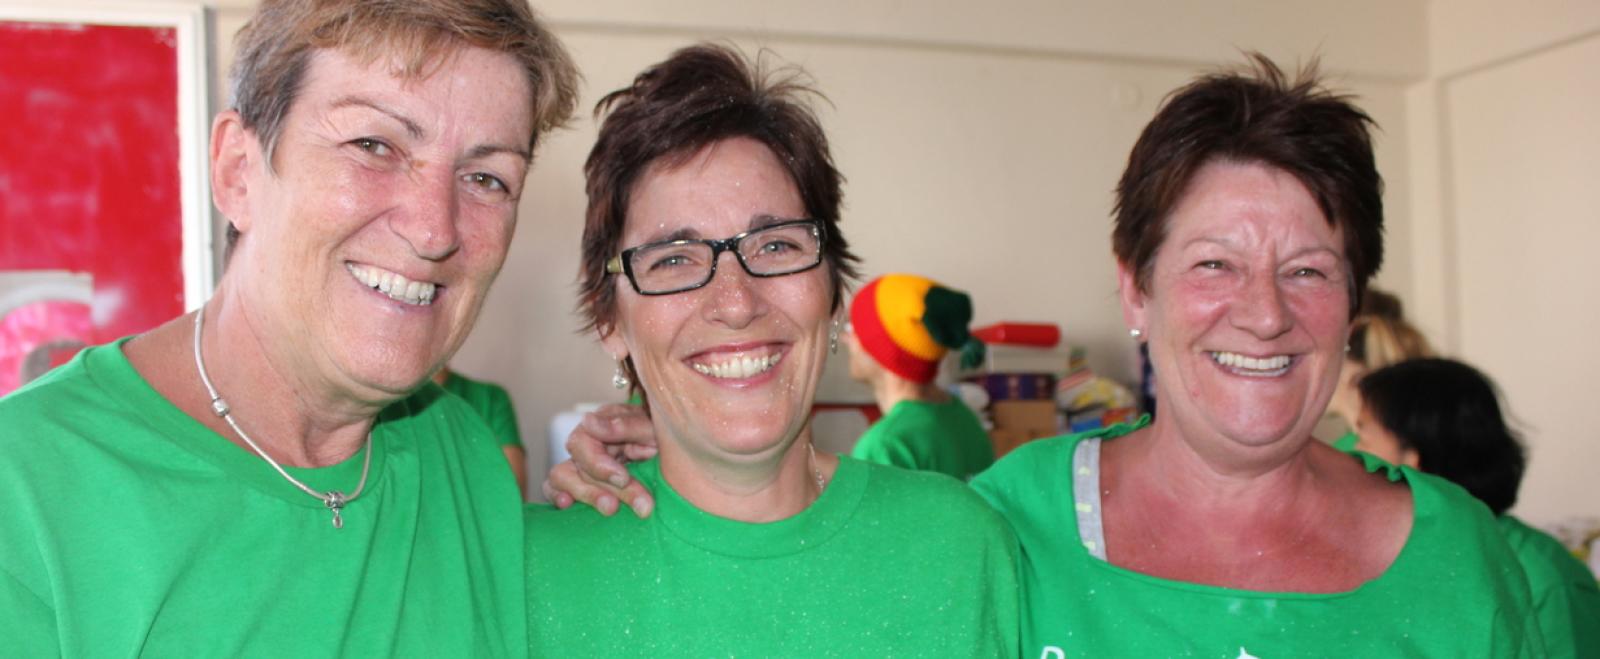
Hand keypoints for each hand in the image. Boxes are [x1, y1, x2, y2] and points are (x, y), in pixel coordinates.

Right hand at [540, 404, 658, 517]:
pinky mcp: (580, 484)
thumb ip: (625, 425)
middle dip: (606, 488)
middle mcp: (587, 442)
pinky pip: (557, 488)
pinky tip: (567, 506)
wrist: (678, 454)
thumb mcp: (654, 428)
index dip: (600, 465)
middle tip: (640, 505)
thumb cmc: (665, 437)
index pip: (583, 442)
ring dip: (586, 495)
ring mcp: (581, 463)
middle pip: (578, 466)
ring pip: (561, 477)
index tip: (623, 478)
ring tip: (611, 510)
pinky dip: (558, 497)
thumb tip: (587, 420)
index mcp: (603, 424)